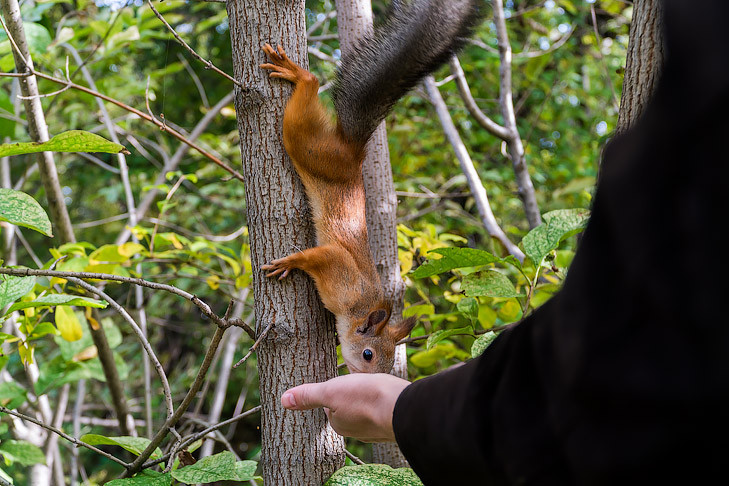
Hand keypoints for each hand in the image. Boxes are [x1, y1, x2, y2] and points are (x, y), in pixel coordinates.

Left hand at [281, 373, 409, 441]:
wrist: (403, 407)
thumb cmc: (365, 398)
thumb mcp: (331, 391)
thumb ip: (309, 395)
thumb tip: (284, 400)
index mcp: (339, 423)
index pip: (331, 406)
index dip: (336, 391)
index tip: (343, 382)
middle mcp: (356, 431)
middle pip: (348, 408)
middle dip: (353, 395)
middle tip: (360, 383)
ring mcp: (376, 429)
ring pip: (367, 410)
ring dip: (369, 399)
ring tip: (375, 387)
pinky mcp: (393, 424)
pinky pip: (383, 411)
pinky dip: (384, 403)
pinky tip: (388, 395)